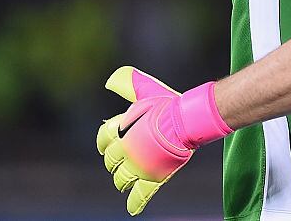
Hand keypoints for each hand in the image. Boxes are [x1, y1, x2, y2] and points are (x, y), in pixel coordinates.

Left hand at [96, 67, 231, 215]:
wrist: (186, 121)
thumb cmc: (167, 105)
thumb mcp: (146, 90)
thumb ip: (127, 84)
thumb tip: (109, 81)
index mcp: (120, 129)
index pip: (103, 139)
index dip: (106, 143)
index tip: (109, 145)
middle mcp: (124, 150)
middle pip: (111, 162)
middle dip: (116, 162)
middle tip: (124, 161)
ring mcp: (137, 166)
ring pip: (121, 179)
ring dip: (123, 180)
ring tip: (127, 180)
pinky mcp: (151, 177)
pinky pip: (140, 194)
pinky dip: (135, 202)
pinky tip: (132, 208)